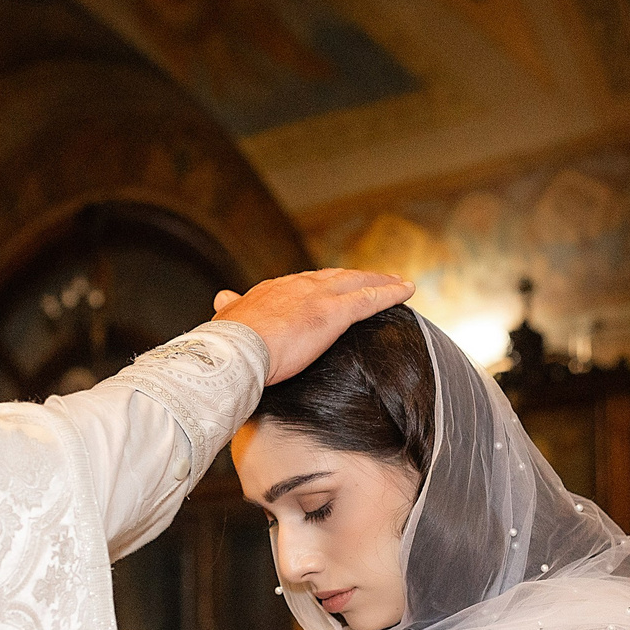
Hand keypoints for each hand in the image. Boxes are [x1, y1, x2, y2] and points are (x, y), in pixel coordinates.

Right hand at [211, 270, 412, 383]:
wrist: (234, 352)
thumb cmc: (227, 346)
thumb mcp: (226, 320)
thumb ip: (231, 308)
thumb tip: (222, 297)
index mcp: (274, 291)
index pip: (304, 284)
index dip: (322, 284)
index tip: (333, 286)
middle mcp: (298, 287)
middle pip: (335, 277)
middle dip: (356, 277)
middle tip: (376, 278)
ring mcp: (318, 297)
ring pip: (357, 283)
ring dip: (379, 281)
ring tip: (397, 282)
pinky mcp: (334, 313)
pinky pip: (370, 299)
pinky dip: (390, 293)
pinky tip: (407, 290)